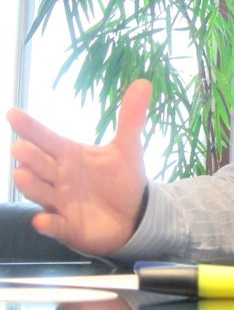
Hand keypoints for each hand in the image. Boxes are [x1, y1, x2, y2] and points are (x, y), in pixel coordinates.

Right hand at [7, 80, 151, 254]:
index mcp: (70, 155)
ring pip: (40, 192)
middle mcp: (60, 177)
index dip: (30, 127)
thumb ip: (131, 118)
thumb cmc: (121, 179)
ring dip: (31, 185)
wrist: (135, 214)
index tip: (13, 113)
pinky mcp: (68, 227)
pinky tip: (43, 220)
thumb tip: (144, 83)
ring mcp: (61, 202)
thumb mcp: (128, 148)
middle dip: (29, 156)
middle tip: (20, 147)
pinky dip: (48, 224)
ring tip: (22, 174)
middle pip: (39, 164)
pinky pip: (55, 226)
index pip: (47, 138)